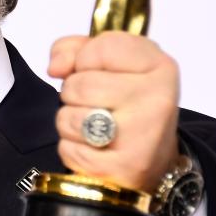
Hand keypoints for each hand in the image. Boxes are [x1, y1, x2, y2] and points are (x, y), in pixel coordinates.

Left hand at [49, 32, 179, 193]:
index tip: (97, 71)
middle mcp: (157, 98)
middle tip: (95, 104)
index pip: (101, 48)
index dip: (84, 59)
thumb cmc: (127, 103)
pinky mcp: (126, 168)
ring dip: (70, 123)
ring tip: (94, 127)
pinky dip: (72, 150)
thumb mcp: (109, 63)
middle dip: (73, 94)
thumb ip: (75, 49)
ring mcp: (144, 135)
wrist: (154, 158)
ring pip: (69, 118)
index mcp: (159, 65)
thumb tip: (55, 67)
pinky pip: (69, 149)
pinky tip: (95, 150)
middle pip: (79, 85)